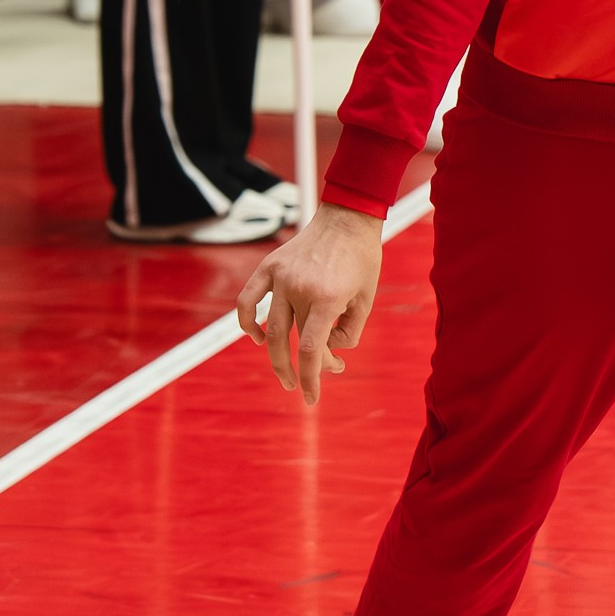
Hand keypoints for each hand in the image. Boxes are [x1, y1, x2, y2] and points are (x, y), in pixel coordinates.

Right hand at [236, 200, 382, 404]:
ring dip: (275, 354)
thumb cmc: (362, 260)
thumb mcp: (366, 299)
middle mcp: (300, 288)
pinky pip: (248, 299)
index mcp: (327, 297)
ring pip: (270, 327)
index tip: (311, 397)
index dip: (312, 378)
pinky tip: (258, 336)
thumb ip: (349, 331)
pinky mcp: (270, 266)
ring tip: (284, 370)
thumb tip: (329, 353)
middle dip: (296, 370)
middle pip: (290, 343)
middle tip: (300, 386)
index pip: (313, 350)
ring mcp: (281, 276)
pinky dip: (248, 321)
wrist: (348, 218)